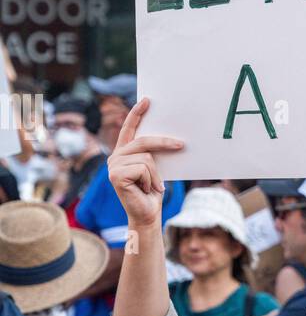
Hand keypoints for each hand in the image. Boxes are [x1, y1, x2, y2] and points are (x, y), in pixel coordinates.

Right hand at [107, 98, 183, 228]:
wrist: (148, 215)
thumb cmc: (152, 192)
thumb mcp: (154, 169)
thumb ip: (153, 153)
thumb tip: (172, 137)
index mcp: (124, 154)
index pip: (129, 129)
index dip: (136, 114)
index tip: (147, 100)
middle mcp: (115, 157)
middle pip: (143, 141)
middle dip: (164, 143)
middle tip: (182, 144)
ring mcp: (113, 166)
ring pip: (146, 158)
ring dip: (156, 175)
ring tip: (153, 186)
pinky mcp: (115, 175)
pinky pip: (143, 168)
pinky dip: (151, 180)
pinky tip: (145, 190)